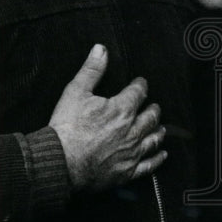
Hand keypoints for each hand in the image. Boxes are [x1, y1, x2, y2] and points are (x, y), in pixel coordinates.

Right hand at [49, 44, 167, 192]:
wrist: (59, 162)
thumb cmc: (67, 128)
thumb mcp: (76, 92)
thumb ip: (92, 70)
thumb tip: (101, 49)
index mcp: (121, 109)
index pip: (138, 92)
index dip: (140, 85)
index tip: (141, 83)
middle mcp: (131, 130)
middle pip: (150, 116)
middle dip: (153, 108)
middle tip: (154, 105)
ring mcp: (131, 152)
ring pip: (152, 139)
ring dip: (158, 131)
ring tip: (160, 127)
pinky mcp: (126, 171)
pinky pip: (148, 165)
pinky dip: (157, 159)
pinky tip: (162, 154)